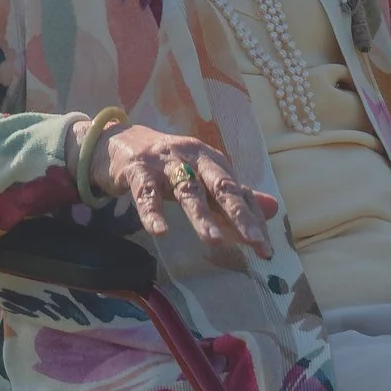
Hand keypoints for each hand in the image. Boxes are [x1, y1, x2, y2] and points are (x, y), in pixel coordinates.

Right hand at [99, 121, 277, 256]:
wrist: (116, 141)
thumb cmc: (164, 164)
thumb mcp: (201, 176)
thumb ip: (234, 195)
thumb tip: (274, 209)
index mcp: (211, 160)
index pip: (238, 190)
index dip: (252, 218)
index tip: (265, 249)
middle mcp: (192, 157)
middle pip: (220, 185)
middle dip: (238, 214)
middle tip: (254, 242)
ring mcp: (164, 163)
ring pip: (187, 190)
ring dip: (201, 216)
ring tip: (215, 242)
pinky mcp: (137, 169)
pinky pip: (146, 193)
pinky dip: (153, 212)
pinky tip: (160, 232)